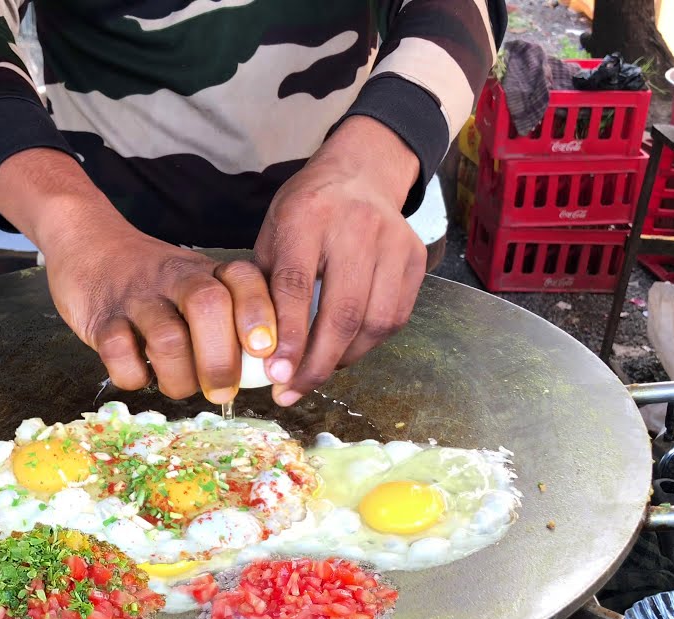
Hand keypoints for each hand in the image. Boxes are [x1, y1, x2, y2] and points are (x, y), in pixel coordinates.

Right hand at [0, 148, 276, 403]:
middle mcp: (176, 278)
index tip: (264, 351)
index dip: (260, 315)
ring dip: (179, 378)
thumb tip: (267, 373)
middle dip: (220, 360)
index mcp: (209, 272)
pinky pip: (119, 353)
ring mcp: (137, 298)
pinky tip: (140, 374)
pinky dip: (133, 376)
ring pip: (167, 338)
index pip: (245, 280)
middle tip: (221, 390)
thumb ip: (234, 321)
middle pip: (208, 307)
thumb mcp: (201, 286)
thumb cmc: (160, 284)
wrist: (90, 247)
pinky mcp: (101, 319)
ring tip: (178, 385)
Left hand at [255, 116, 426, 405]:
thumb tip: (257, 352)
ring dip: (343, 359)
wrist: (361, 173)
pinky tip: (344, 350)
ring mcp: (393, 242)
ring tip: (316, 372)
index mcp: (307, 217)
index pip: (296, 287)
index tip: (276, 376)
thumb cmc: (306, 212)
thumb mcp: (273, 234)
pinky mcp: (415, 258)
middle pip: (343, 313)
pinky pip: (395, 318)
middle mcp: (355, 227)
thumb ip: (266, 286)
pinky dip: (367, 344)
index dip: (288, 338)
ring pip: (374, 322)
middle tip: (293, 390)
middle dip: (316, 363)